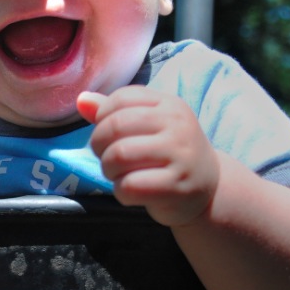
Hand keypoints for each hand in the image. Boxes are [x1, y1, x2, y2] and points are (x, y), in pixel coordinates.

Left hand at [77, 86, 219, 226]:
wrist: (208, 187)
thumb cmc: (169, 153)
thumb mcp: (148, 126)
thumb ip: (114, 112)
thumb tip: (81, 100)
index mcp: (169, 104)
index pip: (121, 98)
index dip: (102, 118)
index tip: (108, 135)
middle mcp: (178, 125)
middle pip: (115, 126)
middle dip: (99, 146)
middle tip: (108, 158)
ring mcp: (180, 156)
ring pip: (119, 155)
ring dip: (108, 169)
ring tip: (119, 174)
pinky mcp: (176, 186)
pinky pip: (130, 186)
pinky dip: (121, 191)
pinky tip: (131, 191)